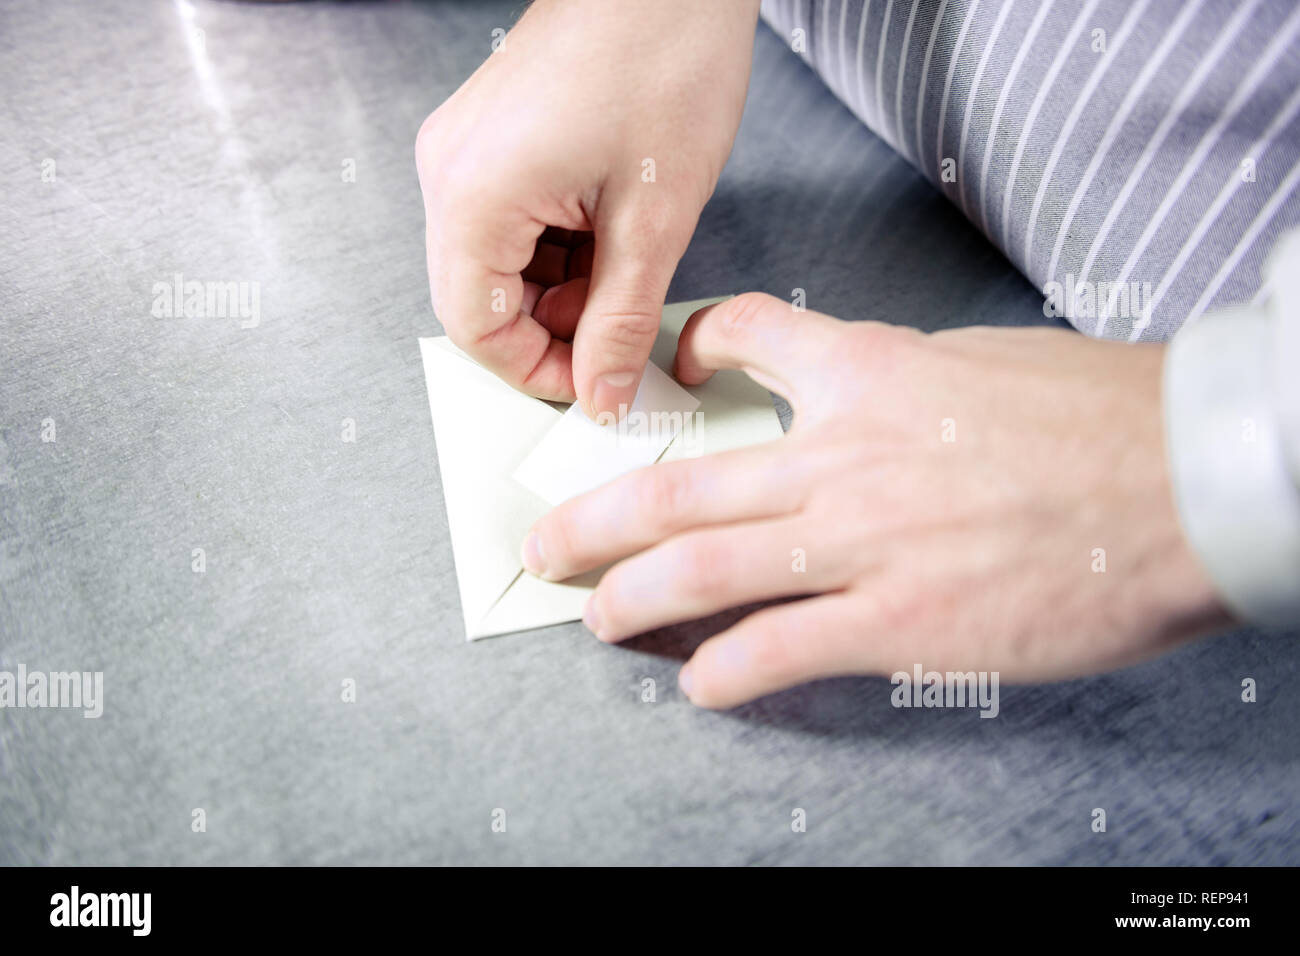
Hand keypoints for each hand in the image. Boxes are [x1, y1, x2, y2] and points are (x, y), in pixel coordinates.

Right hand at [415, 0, 759, 417]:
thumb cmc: (664, 60)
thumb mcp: (654, 218)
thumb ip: (621, 322)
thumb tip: (604, 394)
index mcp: (474, 195)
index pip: (475, 329)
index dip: (535, 372)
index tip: (594, 383)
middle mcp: (451, 171)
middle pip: (480, 298)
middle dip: (552, 327)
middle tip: (620, 324)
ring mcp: (466, 150)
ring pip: (501, 263)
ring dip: (562, 286)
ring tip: (629, 256)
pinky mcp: (491, 137)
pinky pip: (511, 221)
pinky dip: (560, 245)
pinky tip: (611, 226)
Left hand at [520, 293, 1233, 707]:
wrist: (1185, 477)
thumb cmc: (1102, 414)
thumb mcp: (986, 358)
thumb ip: (906, 378)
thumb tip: (865, 393)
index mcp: (869, 374)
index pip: (750, 336)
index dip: (696, 347)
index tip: (674, 366)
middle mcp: (842, 457)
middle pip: (682, 484)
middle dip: (597, 518)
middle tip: (547, 541)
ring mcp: (861, 543)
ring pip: (704, 566)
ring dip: (632, 595)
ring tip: (593, 614)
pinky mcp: (899, 622)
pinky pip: (779, 647)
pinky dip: (725, 669)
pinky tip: (700, 684)